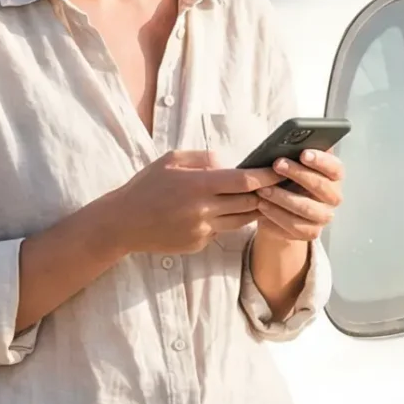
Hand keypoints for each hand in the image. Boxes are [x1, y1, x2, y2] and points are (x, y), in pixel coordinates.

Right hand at [106, 150, 273, 254]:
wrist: (123, 223)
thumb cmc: (145, 186)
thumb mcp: (170, 160)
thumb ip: (202, 159)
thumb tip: (227, 163)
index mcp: (198, 185)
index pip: (245, 181)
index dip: (267, 177)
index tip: (280, 171)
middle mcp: (204, 210)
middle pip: (249, 203)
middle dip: (264, 194)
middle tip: (276, 185)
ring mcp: (202, 230)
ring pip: (241, 221)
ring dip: (250, 210)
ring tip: (255, 198)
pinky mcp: (198, 245)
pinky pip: (221, 232)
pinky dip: (225, 222)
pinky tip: (220, 213)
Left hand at [252, 147, 342, 244]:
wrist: (281, 206)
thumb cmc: (288, 177)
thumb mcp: (293, 163)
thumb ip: (296, 153)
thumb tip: (287, 143)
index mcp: (334, 176)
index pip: (335, 168)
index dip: (321, 160)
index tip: (303, 153)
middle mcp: (333, 197)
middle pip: (321, 186)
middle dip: (297, 174)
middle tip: (276, 164)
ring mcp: (323, 217)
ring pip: (306, 208)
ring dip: (282, 198)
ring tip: (262, 190)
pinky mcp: (311, 233)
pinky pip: (294, 227)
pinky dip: (276, 217)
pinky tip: (262, 207)